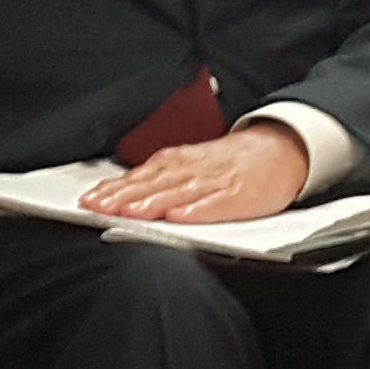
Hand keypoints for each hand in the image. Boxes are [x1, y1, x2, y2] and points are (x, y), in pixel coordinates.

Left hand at [81, 125, 309, 227]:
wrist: (279, 150)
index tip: (89, 201)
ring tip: (132, 214)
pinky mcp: (240, 195)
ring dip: (154, 202)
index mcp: (178, 162)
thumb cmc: (229, 162)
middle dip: (124, 197)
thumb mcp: (190, 163)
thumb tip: (116, 195)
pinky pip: (217, 203)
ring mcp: (216, 182)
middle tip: (99, 209)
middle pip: (153, 184)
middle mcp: (192, 169)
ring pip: (179, 192)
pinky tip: (181, 218)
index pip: (139, 176)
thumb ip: (157, 179)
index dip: (113, 189)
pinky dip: (198, 210)